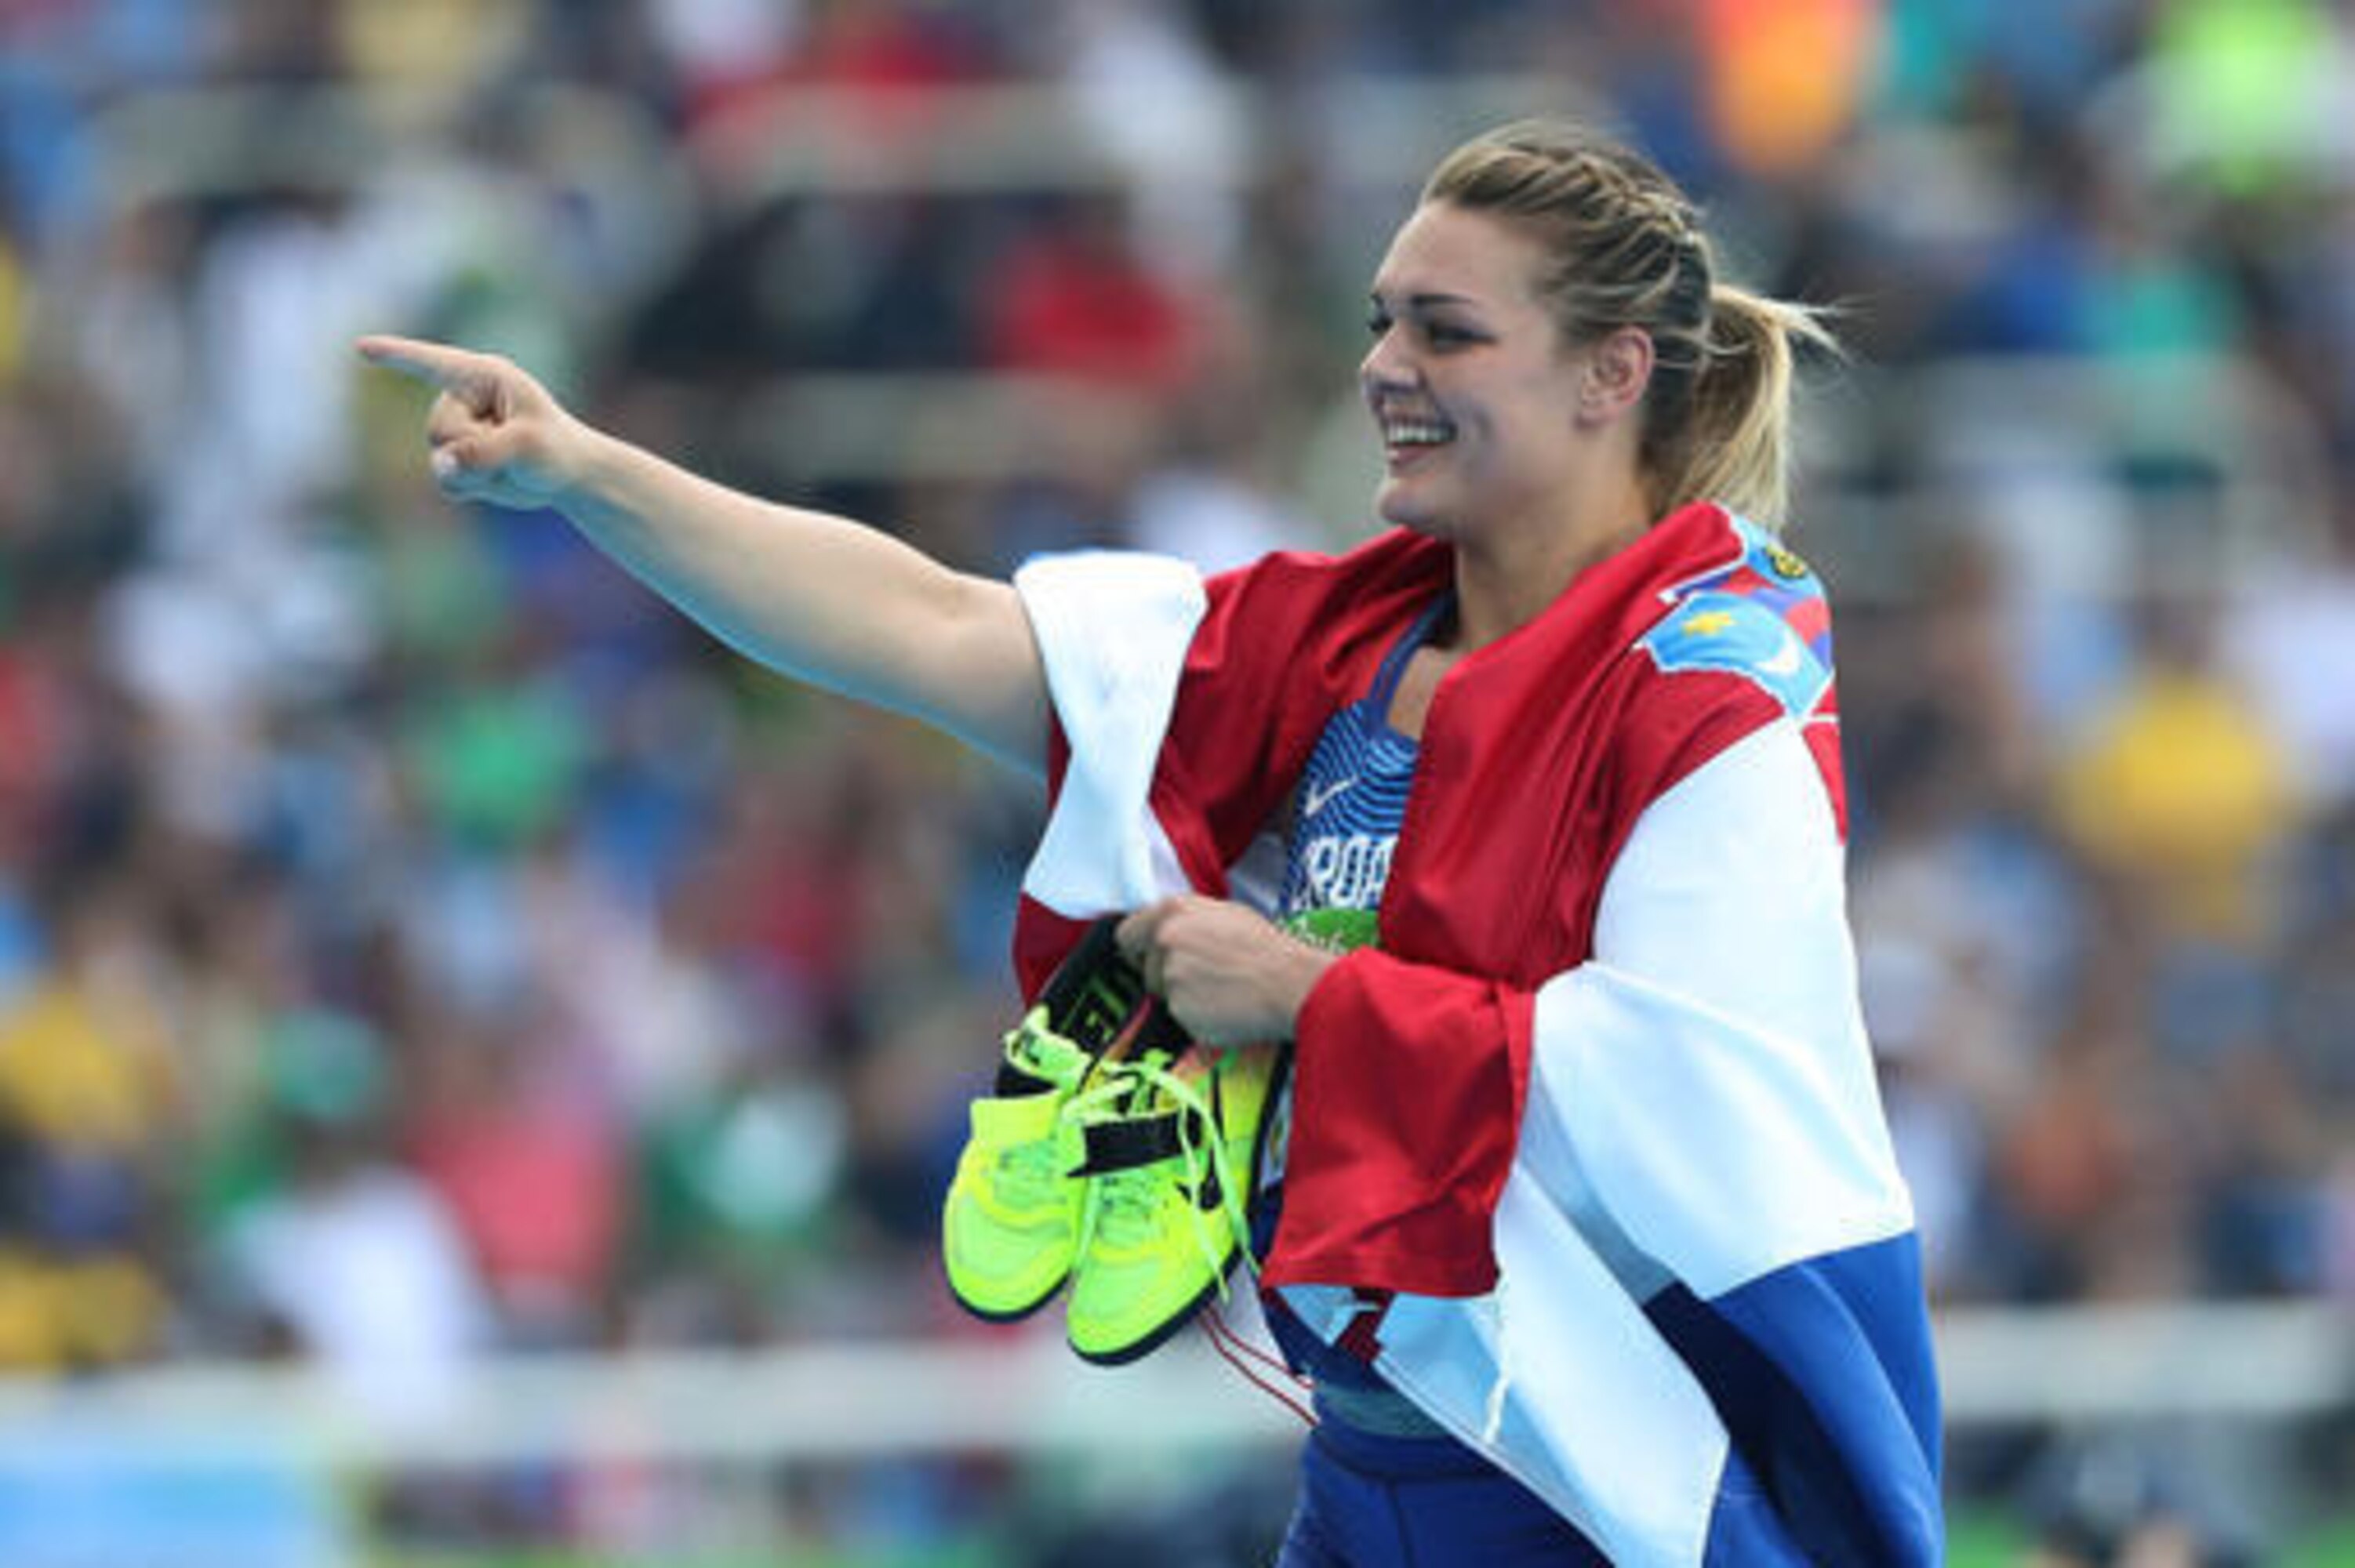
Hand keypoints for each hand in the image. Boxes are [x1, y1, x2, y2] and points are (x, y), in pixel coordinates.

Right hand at [356, 335, 594, 510]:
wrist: (567, 475)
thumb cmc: (555, 447)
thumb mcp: (529, 446)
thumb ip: (484, 452)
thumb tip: (443, 465)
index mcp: (483, 377)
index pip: (432, 363)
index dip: (396, 355)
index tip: (361, 347)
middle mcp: (463, 399)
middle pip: (439, 429)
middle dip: (474, 447)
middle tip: (514, 450)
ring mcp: (455, 429)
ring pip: (440, 458)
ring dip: (477, 472)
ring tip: (510, 465)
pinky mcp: (454, 459)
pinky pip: (446, 480)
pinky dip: (471, 487)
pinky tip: (495, 479)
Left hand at [1116, 896, 1335, 1048]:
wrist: (1292, 984)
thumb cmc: (1268, 949)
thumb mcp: (1226, 914)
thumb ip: (1186, 921)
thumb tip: (1167, 931)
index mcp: (1173, 911)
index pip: (1127, 934)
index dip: (1140, 949)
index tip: (1152, 957)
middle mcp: (1165, 941)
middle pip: (1145, 968)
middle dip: (1166, 975)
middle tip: (1204, 976)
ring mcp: (1170, 977)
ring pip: (1164, 994)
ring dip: (1185, 997)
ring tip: (1222, 990)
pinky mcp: (1180, 1011)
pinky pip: (1181, 1018)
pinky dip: (1198, 1018)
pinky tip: (1225, 1008)